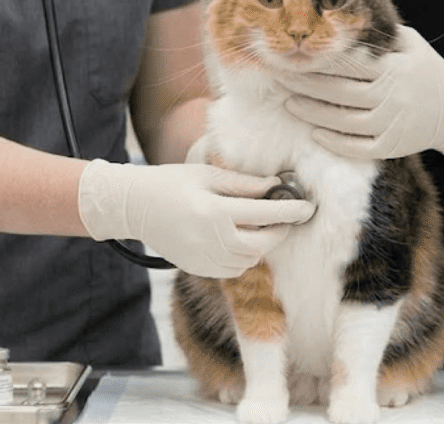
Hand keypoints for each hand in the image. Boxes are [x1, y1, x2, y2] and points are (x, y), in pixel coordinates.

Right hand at [78, 160, 314, 277]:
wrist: (134, 206)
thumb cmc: (171, 183)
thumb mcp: (208, 174)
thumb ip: (244, 184)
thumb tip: (277, 187)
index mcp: (214, 211)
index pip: (264, 215)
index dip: (291, 211)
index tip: (308, 208)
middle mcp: (210, 240)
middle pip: (261, 244)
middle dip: (280, 232)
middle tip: (287, 218)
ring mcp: (203, 258)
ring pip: (249, 260)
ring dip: (262, 245)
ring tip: (262, 227)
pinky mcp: (197, 268)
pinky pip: (232, 269)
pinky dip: (244, 257)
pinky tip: (241, 239)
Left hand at [277, 25, 443, 164]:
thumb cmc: (425, 71)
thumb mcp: (411, 44)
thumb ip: (380, 33)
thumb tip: (343, 14)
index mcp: (394, 67)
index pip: (348, 62)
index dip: (318, 58)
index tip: (294, 52)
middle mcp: (393, 96)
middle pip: (338, 91)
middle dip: (304, 83)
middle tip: (279, 75)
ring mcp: (392, 124)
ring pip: (343, 121)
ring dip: (311, 113)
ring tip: (288, 102)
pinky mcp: (392, 146)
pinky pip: (357, 148)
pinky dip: (334, 142)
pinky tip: (315, 133)